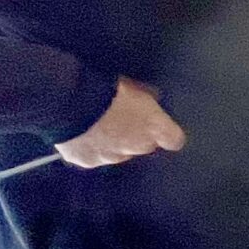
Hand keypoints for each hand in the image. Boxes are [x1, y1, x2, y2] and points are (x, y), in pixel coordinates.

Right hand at [55, 76, 185, 168]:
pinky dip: (88, 148)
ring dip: (112, 143)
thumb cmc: (109, 89)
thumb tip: (152, 99)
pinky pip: (92, 156)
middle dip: (136, 136)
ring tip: (96, 126)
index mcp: (155, 128)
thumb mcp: (136, 86)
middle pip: (143, 146)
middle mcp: (137, 147)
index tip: (160, 127)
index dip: (167, 134)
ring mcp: (112, 158)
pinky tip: (80, 134)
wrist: (73, 104)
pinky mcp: (88, 162)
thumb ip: (147, 97)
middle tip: (121, 121)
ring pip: (117, 153)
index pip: (174, 140)